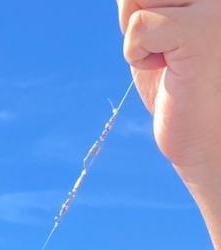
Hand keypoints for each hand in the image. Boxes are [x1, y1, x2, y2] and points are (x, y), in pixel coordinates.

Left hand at [119, 0, 220, 177]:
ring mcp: (214, 7)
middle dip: (136, 17)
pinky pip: (139, 26)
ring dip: (137, 35)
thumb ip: (146, 2)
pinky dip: (137, 55)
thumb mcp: (158, 32)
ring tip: (167, 57)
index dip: (140, 6)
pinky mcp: (200, 32)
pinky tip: (166, 69)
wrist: (206, 137)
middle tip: (163, 50)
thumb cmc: (181, 87)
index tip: (164, 37)